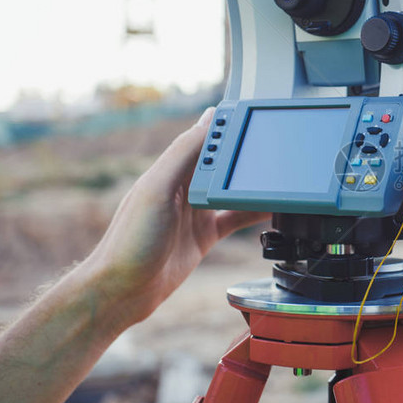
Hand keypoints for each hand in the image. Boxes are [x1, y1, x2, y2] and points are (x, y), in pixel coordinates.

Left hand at [86, 108, 269, 329]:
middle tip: (275, 142)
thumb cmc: (131, 241)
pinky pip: (236, 217)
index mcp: (171, 170)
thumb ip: (183, 155)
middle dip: (245, 151)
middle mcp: (184, 187)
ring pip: (232, 189)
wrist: (124, 290)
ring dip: (252, 182)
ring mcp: (196, 212)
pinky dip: (255, 212)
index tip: (252, 112)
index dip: (226, 124)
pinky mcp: (204, 235)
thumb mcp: (156, 189)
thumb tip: (208, 119)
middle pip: (221, 161)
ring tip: (279, 173)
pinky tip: (273, 208)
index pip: (203, 137)